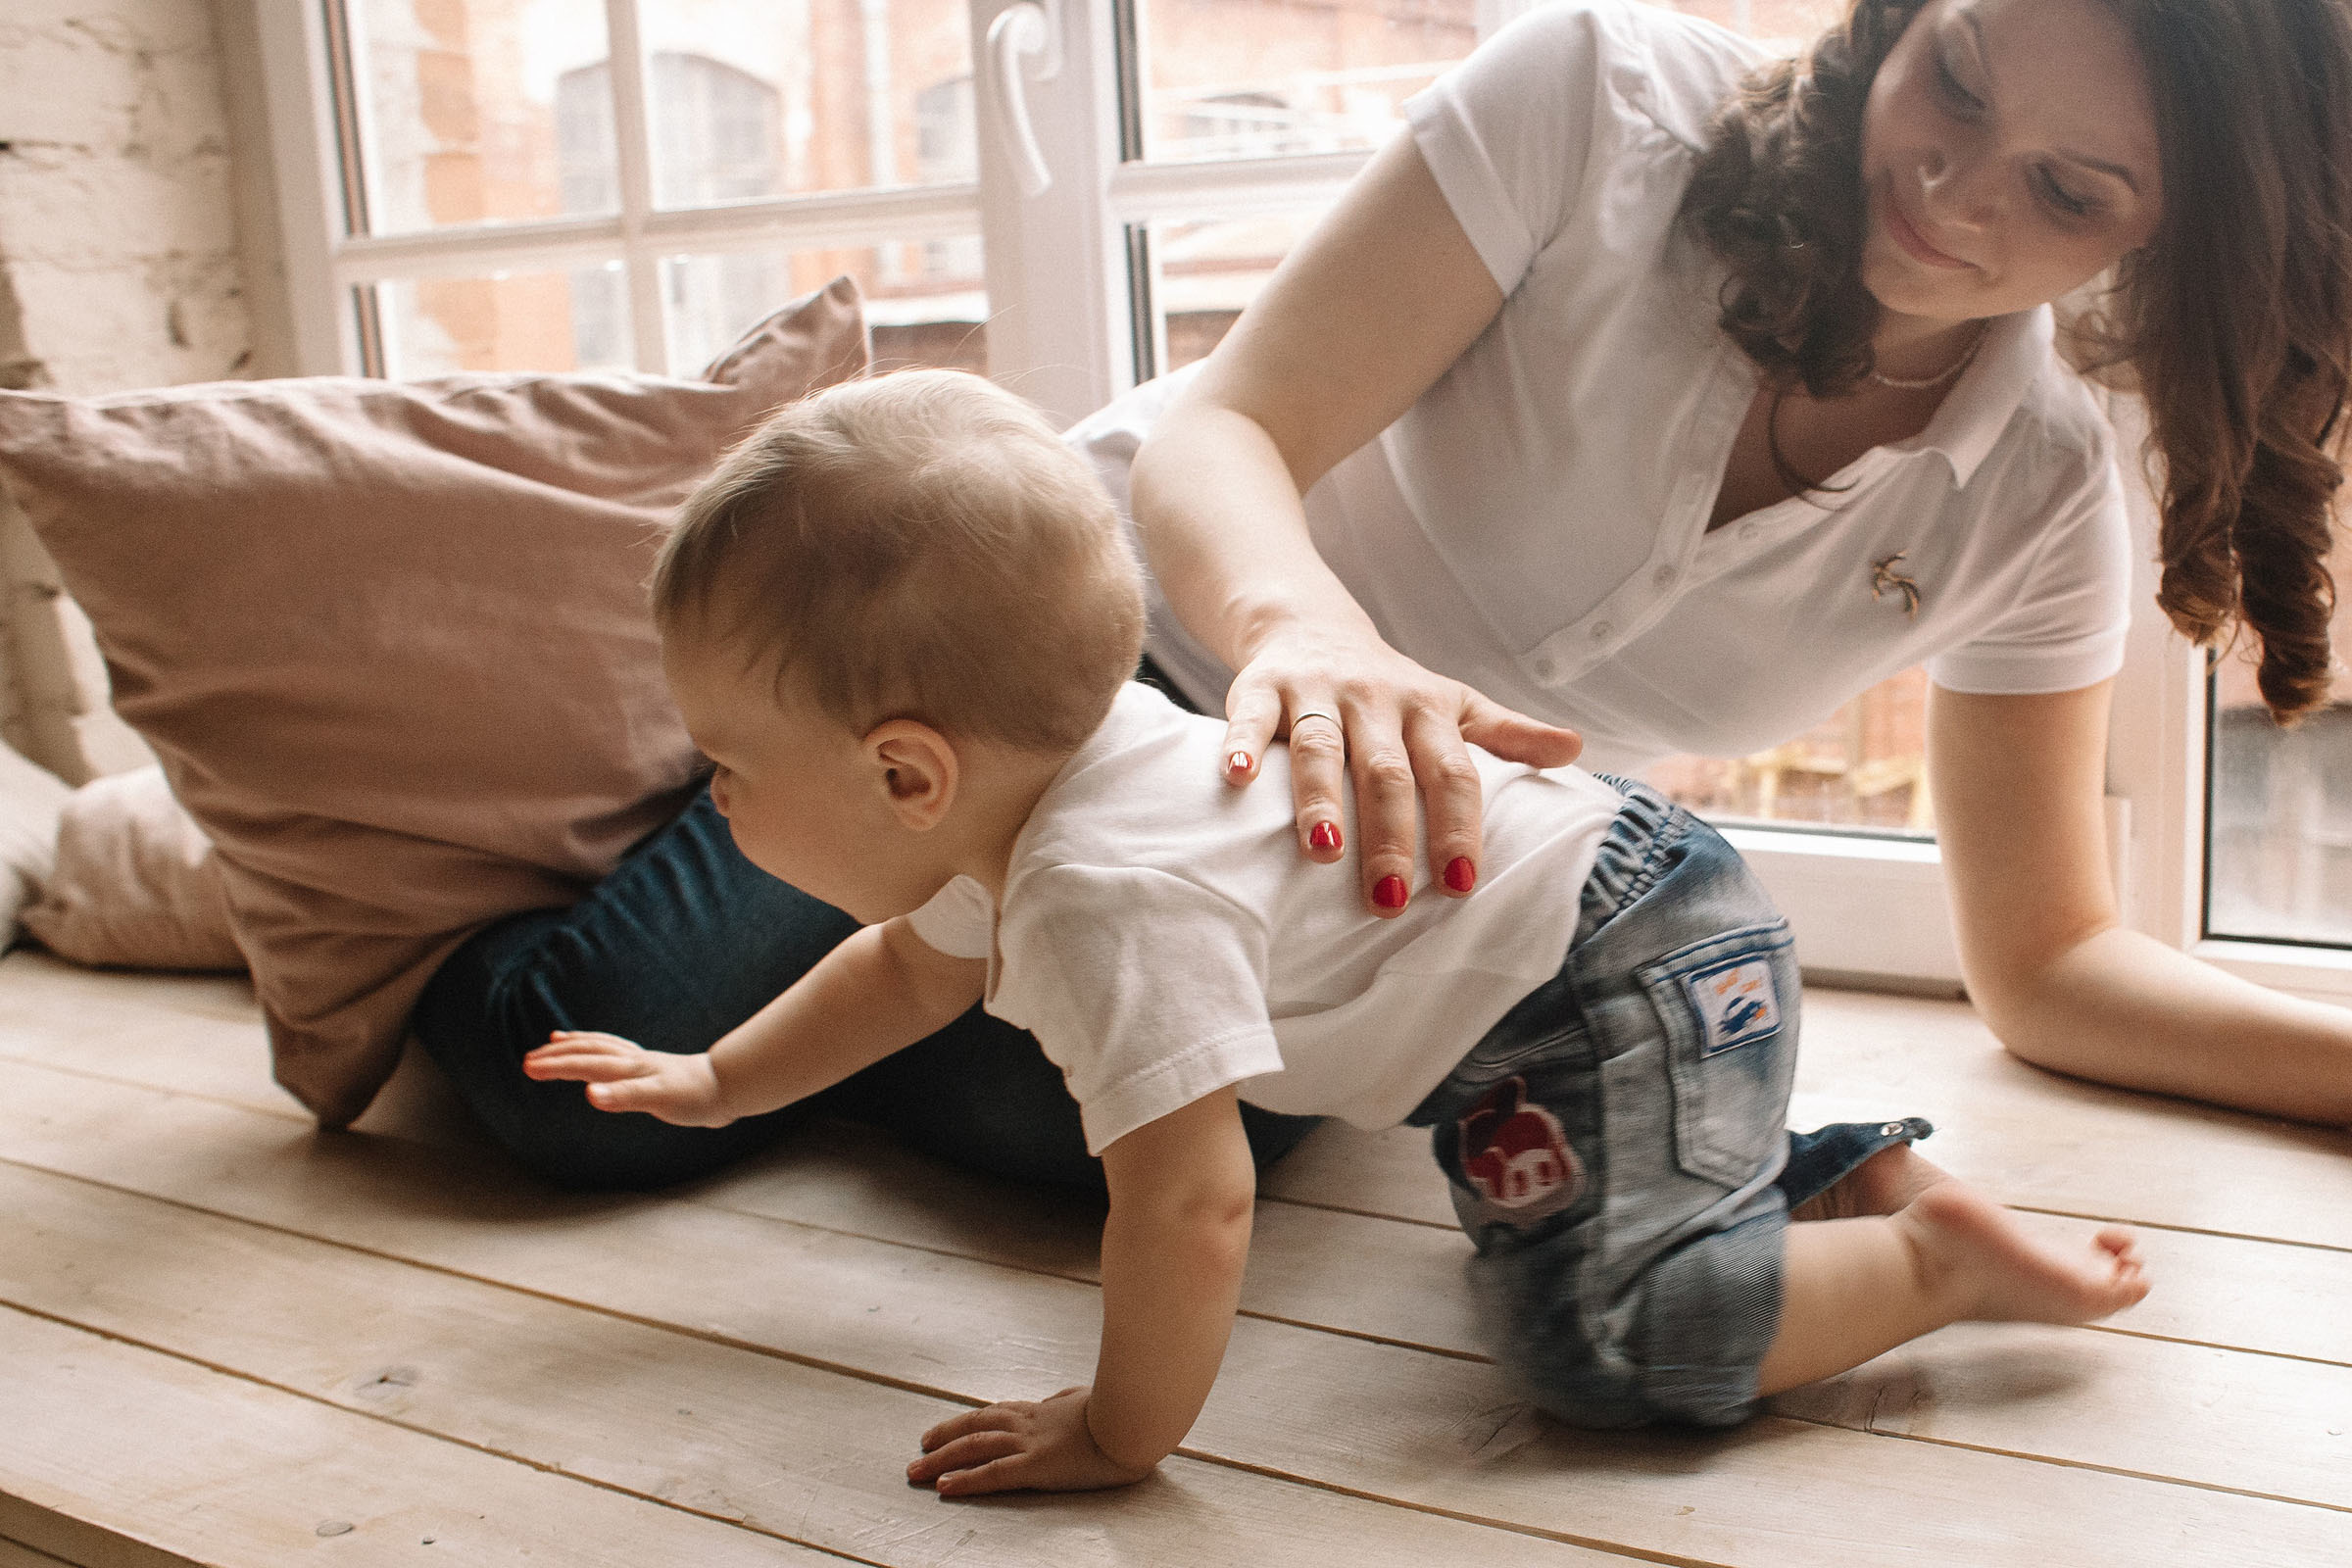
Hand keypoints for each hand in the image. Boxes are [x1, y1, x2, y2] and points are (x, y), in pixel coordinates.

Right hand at [520, 1031, 733, 1126]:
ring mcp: (641, 1063)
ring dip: (573, 1048)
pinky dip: (598, 1052)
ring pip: (599, 1048)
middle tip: (526, 1063)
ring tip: (552, 1044)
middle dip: (556, 1057)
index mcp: (629, 1068)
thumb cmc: (695, 1096)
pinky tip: (598, 1060)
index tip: (527, 1068)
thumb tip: (588, 1095)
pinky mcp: (649, 1070)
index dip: (555, 1066)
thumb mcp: (659, 1099)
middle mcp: (631, 1061)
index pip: (584, 1064)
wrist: (730, 1087)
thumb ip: (624, 1097)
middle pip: (587, 1052)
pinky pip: (615, 1055)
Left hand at [907, 1386, 1155, 1496]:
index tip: (945, 1430)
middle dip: (943, 1439)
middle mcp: (1030, 1423)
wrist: (1136, 1419)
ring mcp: (1031, 1443)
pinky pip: (993, 1474)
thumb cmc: (1120, 1411)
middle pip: (975, 1428)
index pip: (994, 1414)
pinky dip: (966, 1479)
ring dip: (942, 1460)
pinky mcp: (1037, 1466)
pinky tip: (945, 1486)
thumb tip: (1057, 1397)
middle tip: (919, 1450)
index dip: (966, 1422)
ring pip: (975, 1448)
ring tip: (916, 1471)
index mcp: (1043, 1410)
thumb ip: (1068, 1399)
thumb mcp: (1088, 1398)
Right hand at [1220, 622, 1581, 915]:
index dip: (1458, 827)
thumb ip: (1507, 734)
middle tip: (1388, 899)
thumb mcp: (1452, 704)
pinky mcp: (1262, 686)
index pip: (1451, 772)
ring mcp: (1316, 691)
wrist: (1309, 622)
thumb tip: (1576, 750)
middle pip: (1387, 771)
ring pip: (1320, 748)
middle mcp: (1374, 699)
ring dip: (1320, 800)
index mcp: (1427, 709)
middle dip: (1390, 834)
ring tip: (1320, 854)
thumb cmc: (1389, 687)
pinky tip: (1234, 779)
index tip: (1461, 885)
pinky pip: (1250, 717)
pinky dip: (1240, 745)